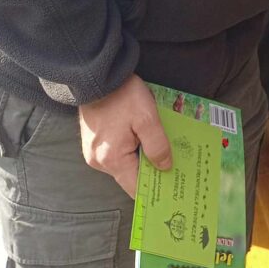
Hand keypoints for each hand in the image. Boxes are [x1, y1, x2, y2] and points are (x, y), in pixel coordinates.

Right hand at [78, 74, 171, 196]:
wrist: (97, 77)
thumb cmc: (123, 96)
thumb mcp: (147, 119)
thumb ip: (157, 145)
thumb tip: (165, 167)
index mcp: (112, 159)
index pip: (135, 188)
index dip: (155, 190)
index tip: (173, 189)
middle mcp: (99, 161)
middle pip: (130, 176)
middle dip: (152, 172)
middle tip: (175, 168)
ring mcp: (93, 152)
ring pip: (125, 164)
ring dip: (143, 159)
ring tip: (164, 152)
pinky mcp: (94, 142)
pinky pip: (117, 153)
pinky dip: (132, 150)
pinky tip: (146, 141)